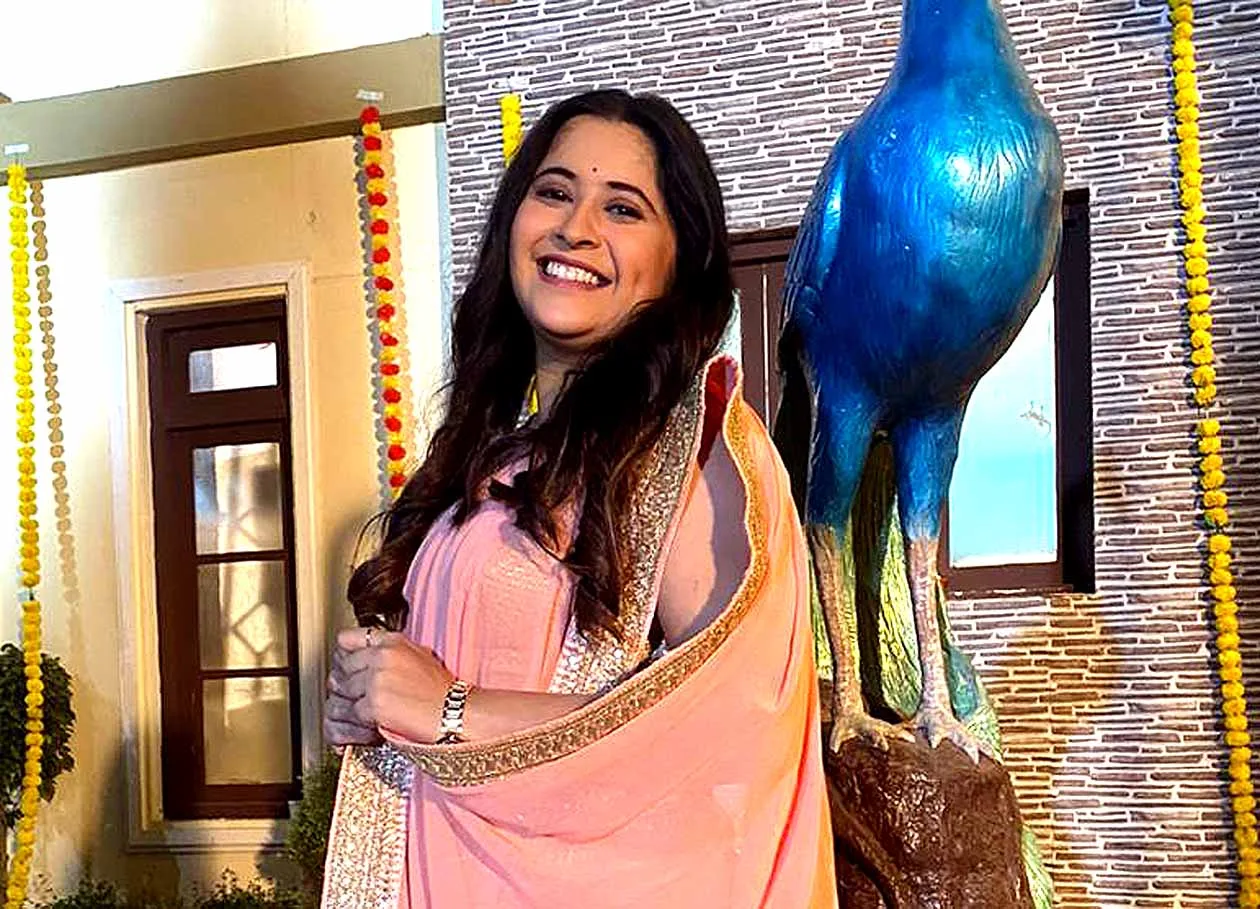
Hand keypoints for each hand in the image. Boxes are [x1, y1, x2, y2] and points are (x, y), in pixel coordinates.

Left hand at [326, 627, 455, 744]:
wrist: (455, 712)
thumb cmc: (442, 690)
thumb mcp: (419, 656)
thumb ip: (390, 654)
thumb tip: (365, 661)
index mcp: (393, 641)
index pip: (347, 639)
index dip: (342, 656)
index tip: (344, 666)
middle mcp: (383, 656)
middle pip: (341, 668)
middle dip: (346, 685)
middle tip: (357, 697)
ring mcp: (377, 679)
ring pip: (342, 692)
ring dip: (350, 704)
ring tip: (366, 712)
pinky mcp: (375, 703)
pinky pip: (352, 713)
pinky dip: (359, 721)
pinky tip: (373, 722)